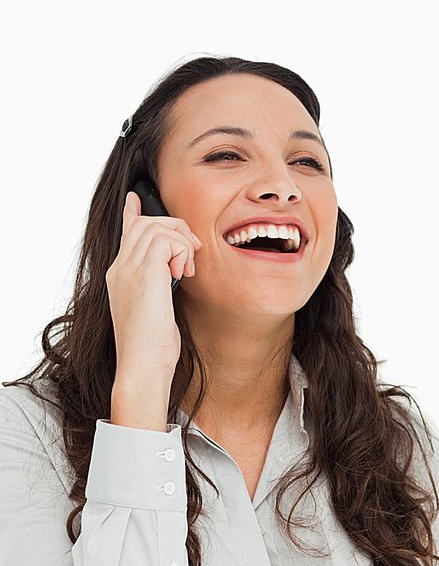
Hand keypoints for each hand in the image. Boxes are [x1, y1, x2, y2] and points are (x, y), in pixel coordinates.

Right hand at [105, 191, 201, 429]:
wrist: (142, 366)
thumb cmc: (152, 347)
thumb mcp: (156, 310)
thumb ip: (160, 286)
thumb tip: (175, 274)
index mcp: (120, 276)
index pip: (125, 234)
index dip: (133, 213)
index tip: (134, 199)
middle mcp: (120, 269)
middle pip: (145, 223)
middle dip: (175, 228)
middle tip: (192, 253)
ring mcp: (128, 269)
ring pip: (157, 226)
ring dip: (181, 241)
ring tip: (188, 270)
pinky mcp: (145, 273)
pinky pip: (167, 240)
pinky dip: (182, 252)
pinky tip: (184, 275)